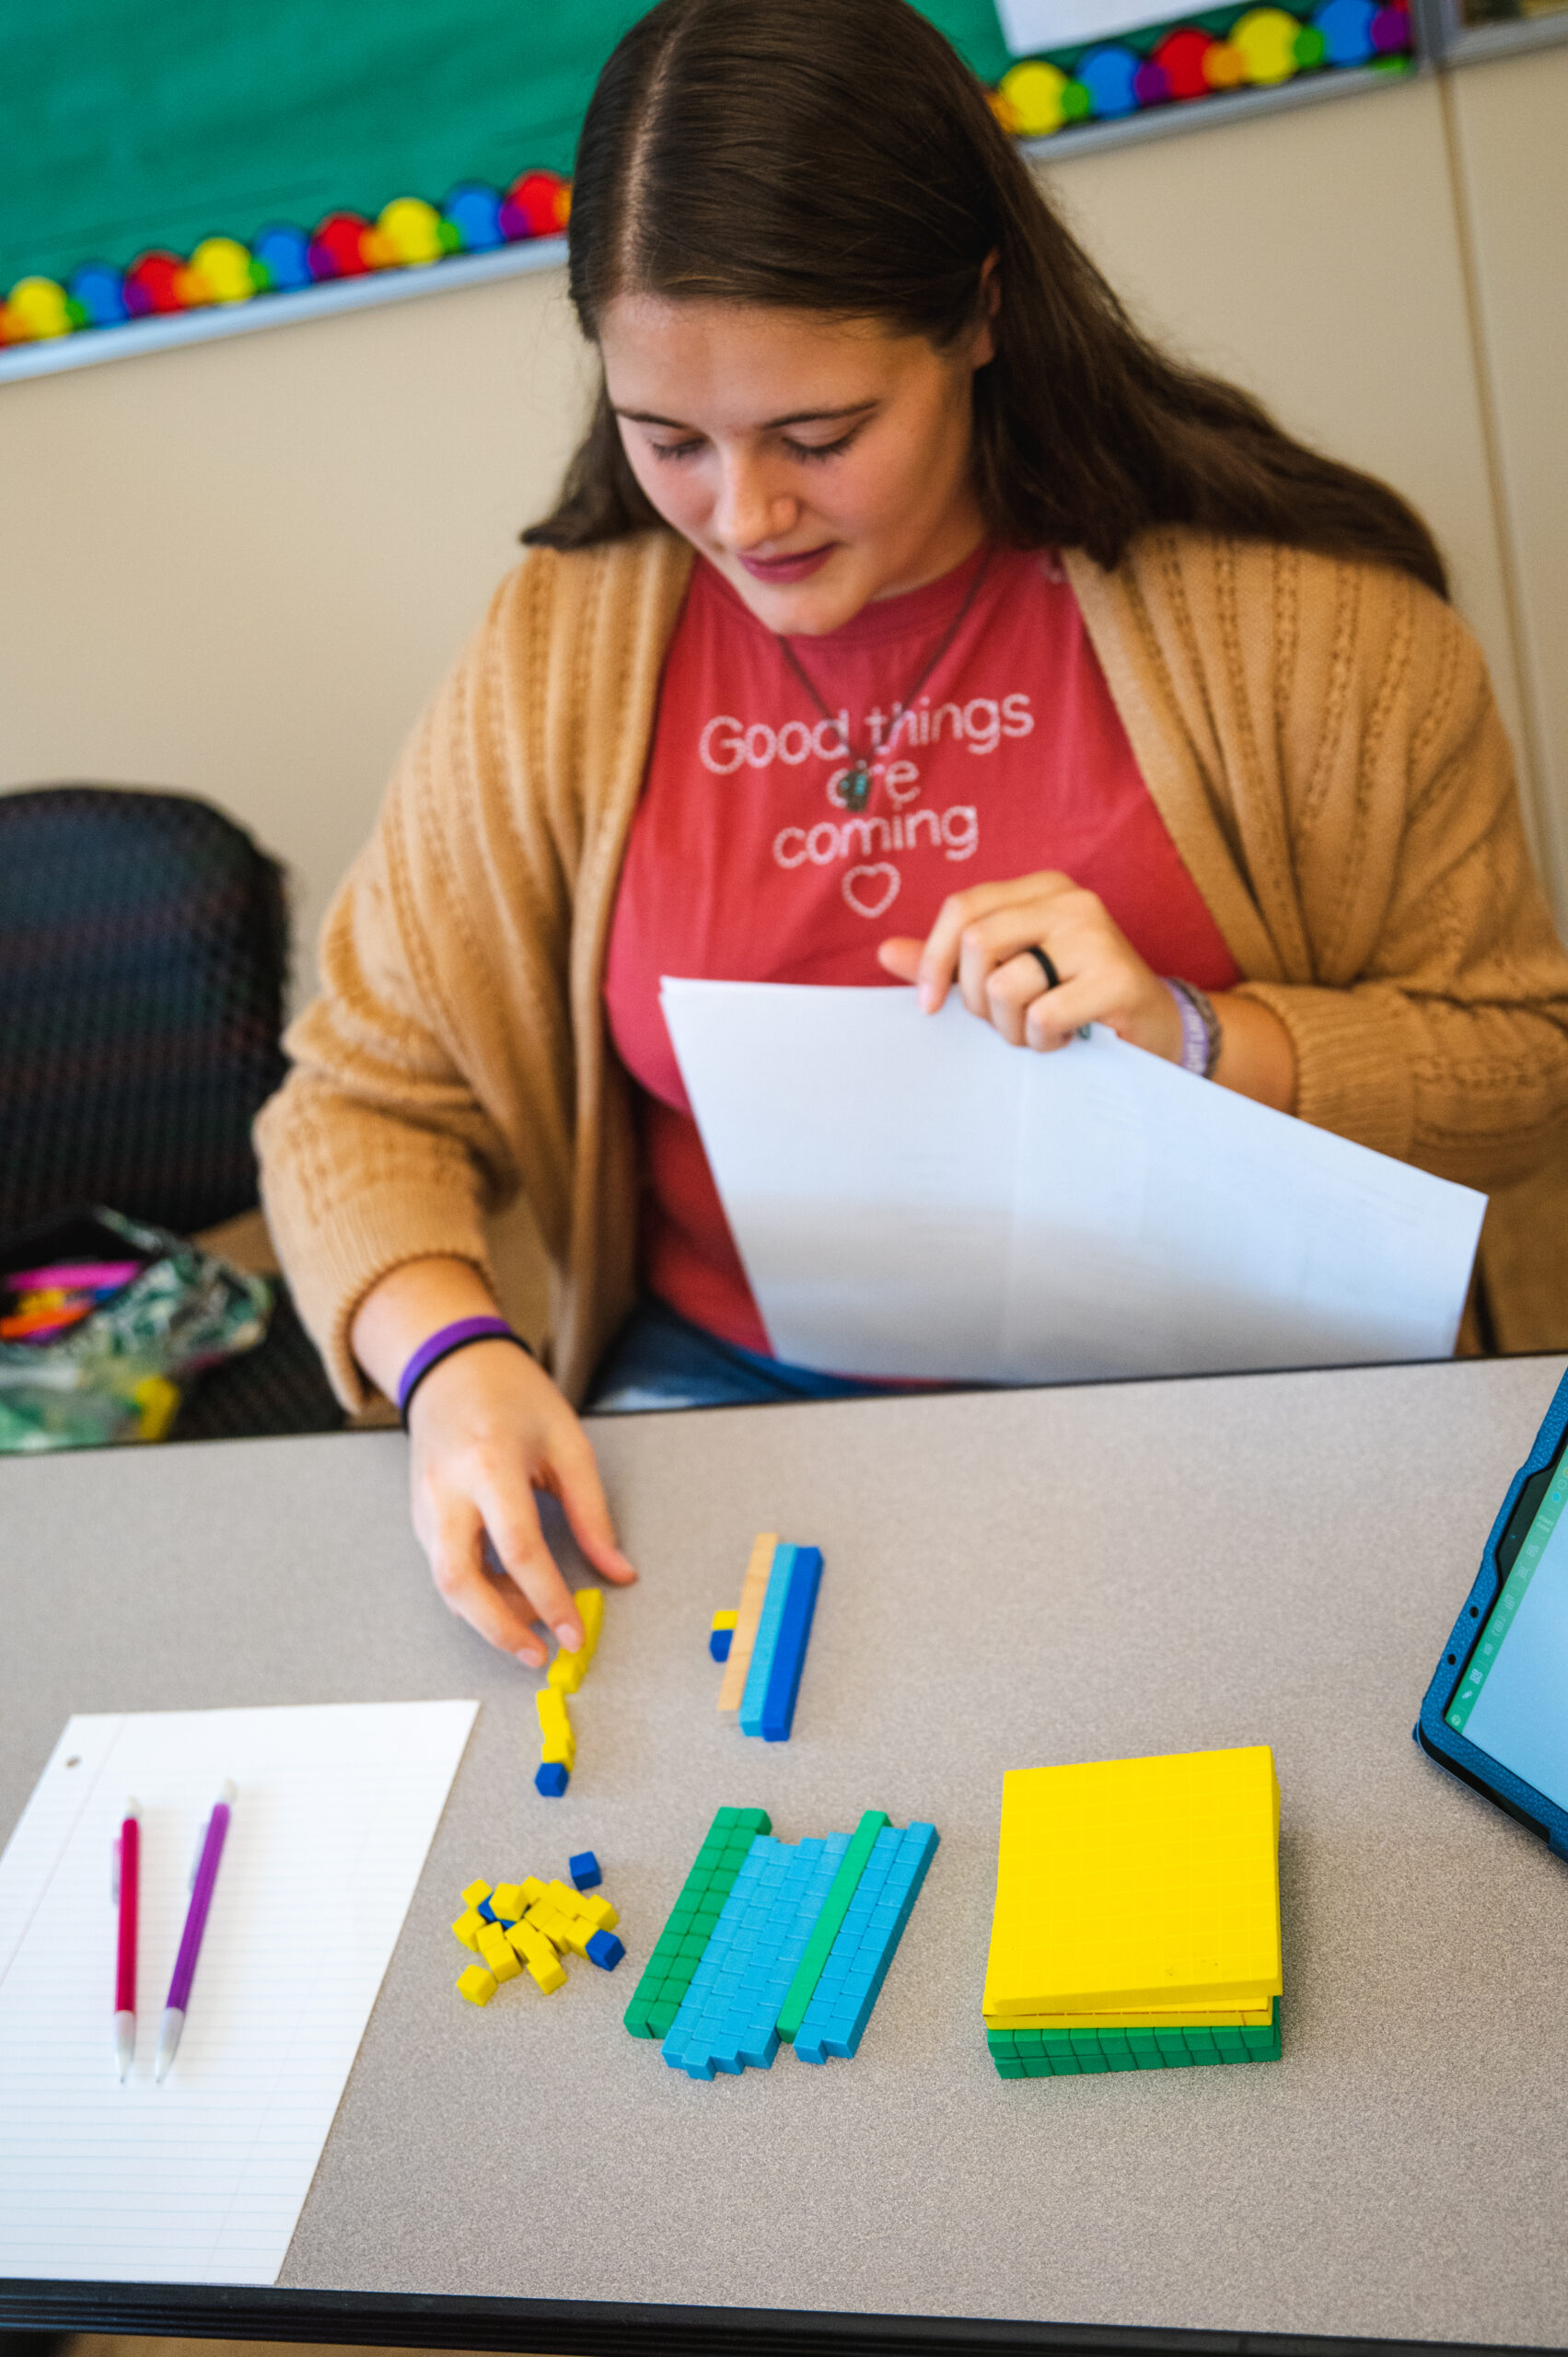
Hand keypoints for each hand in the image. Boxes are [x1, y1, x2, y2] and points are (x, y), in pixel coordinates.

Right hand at [349, 1256, 634, 1662]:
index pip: (519, 1549)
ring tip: (534, 1619)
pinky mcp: (419, 1518)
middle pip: (460, 1582)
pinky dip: (476, 1593)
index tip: (574, 1633)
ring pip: (447, 1584)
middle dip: (500, 1630)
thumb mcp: (568, 1442)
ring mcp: (424, 1506)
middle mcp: (447, 1490)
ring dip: (489, 1615)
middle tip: (541, 1654)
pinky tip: (508, 1595)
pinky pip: (444, 1569)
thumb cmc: (513, 1396)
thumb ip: (593, 1512)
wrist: (453, 1369)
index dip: (549, 1599)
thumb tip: (618, 1572)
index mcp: (490, 1464)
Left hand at [878, 871, 1183, 1058]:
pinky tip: (1067, 1038)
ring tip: (1040, 1031)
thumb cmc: (1074, 1001)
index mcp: (1040, 890)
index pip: (962, 908)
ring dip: (1011, 1028)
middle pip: (977, 942)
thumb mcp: (1008, 975)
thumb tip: (885, 952)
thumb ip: (952, 963)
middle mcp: (1070, 900)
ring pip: (1005, 984)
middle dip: (977, 1000)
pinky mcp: (1116, 976)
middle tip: (1005, 1022)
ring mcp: (1095, 934)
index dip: (935, 960)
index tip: (930, 1007)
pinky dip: (1042, 1040)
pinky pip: (1042, 1014)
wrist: (1156, 1030)